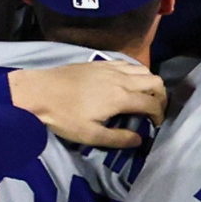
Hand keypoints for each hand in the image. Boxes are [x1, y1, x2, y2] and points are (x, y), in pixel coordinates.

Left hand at [8, 61, 165, 148]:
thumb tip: (139, 139)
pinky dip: (137, 73)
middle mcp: (122, 79)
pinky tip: (128, 82)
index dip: (160, 115)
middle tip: (155, 110)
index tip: (156, 124)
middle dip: (161, 97)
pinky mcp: (102, 62)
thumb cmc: (63, 115)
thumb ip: (117, 138)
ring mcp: (112, 68)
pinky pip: (129, 64)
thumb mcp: (89, 135)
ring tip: (144, 96)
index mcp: (121, 97)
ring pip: (144, 70)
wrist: (39, 91)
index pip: (152, 103)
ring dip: (150, 83)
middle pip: (155, 82)